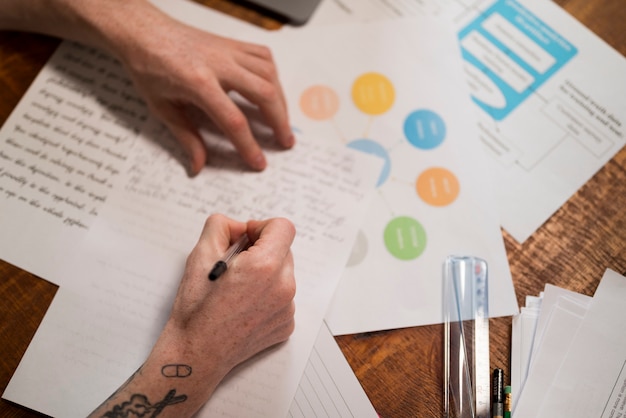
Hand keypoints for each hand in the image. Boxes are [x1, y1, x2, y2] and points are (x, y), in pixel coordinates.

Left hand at [111, 7, 294, 174]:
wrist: (143, 32)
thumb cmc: (149, 67)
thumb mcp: (162, 107)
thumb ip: (186, 137)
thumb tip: (199, 165)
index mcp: (198, 83)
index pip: (233, 120)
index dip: (249, 145)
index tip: (258, 161)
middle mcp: (218, 64)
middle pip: (263, 93)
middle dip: (279, 121)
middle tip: (285, 141)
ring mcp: (227, 51)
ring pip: (268, 74)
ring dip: (280, 99)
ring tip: (281, 120)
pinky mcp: (232, 44)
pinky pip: (263, 56)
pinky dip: (272, 75)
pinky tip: (272, 90)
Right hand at [160, 213, 295, 374]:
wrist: (197, 352)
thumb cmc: (196, 308)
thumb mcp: (200, 255)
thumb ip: (221, 226)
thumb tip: (240, 227)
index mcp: (265, 266)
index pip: (283, 227)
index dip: (261, 227)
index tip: (245, 239)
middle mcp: (284, 287)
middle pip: (283, 250)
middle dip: (261, 250)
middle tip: (234, 265)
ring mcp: (288, 308)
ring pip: (283, 274)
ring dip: (265, 273)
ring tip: (237, 289)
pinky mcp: (286, 324)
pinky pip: (282, 298)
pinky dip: (267, 296)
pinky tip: (243, 306)